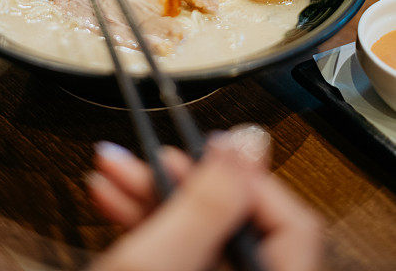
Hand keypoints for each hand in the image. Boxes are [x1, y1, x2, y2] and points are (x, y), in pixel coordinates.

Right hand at [86, 126, 323, 270]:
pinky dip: (145, 224)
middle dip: (182, 183)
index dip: (249, 180)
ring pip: (199, 238)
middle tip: (145, 157)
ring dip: (153, 197)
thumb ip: (208, 203)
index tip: (204, 150)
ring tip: (110, 168)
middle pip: (236, 227)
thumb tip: (248, 144)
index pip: (293, 228)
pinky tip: (112, 198)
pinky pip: (176, 254)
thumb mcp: (157, 264)